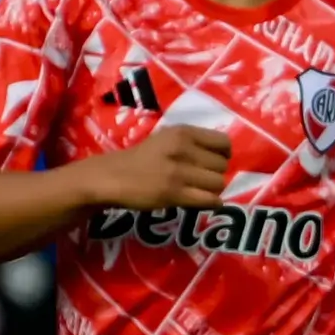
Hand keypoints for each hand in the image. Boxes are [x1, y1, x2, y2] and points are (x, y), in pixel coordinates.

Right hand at [103, 119, 232, 210]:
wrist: (111, 177)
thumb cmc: (140, 158)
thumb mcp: (165, 138)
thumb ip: (191, 142)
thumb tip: (223, 155)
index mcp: (183, 132)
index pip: (224, 142)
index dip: (224, 154)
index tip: (214, 161)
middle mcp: (183, 149)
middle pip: (222, 166)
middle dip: (216, 173)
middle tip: (202, 178)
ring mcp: (179, 172)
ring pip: (219, 183)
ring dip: (213, 189)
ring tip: (199, 189)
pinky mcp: (174, 193)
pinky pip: (209, 200)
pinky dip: (211, 202)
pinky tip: (203, 201)